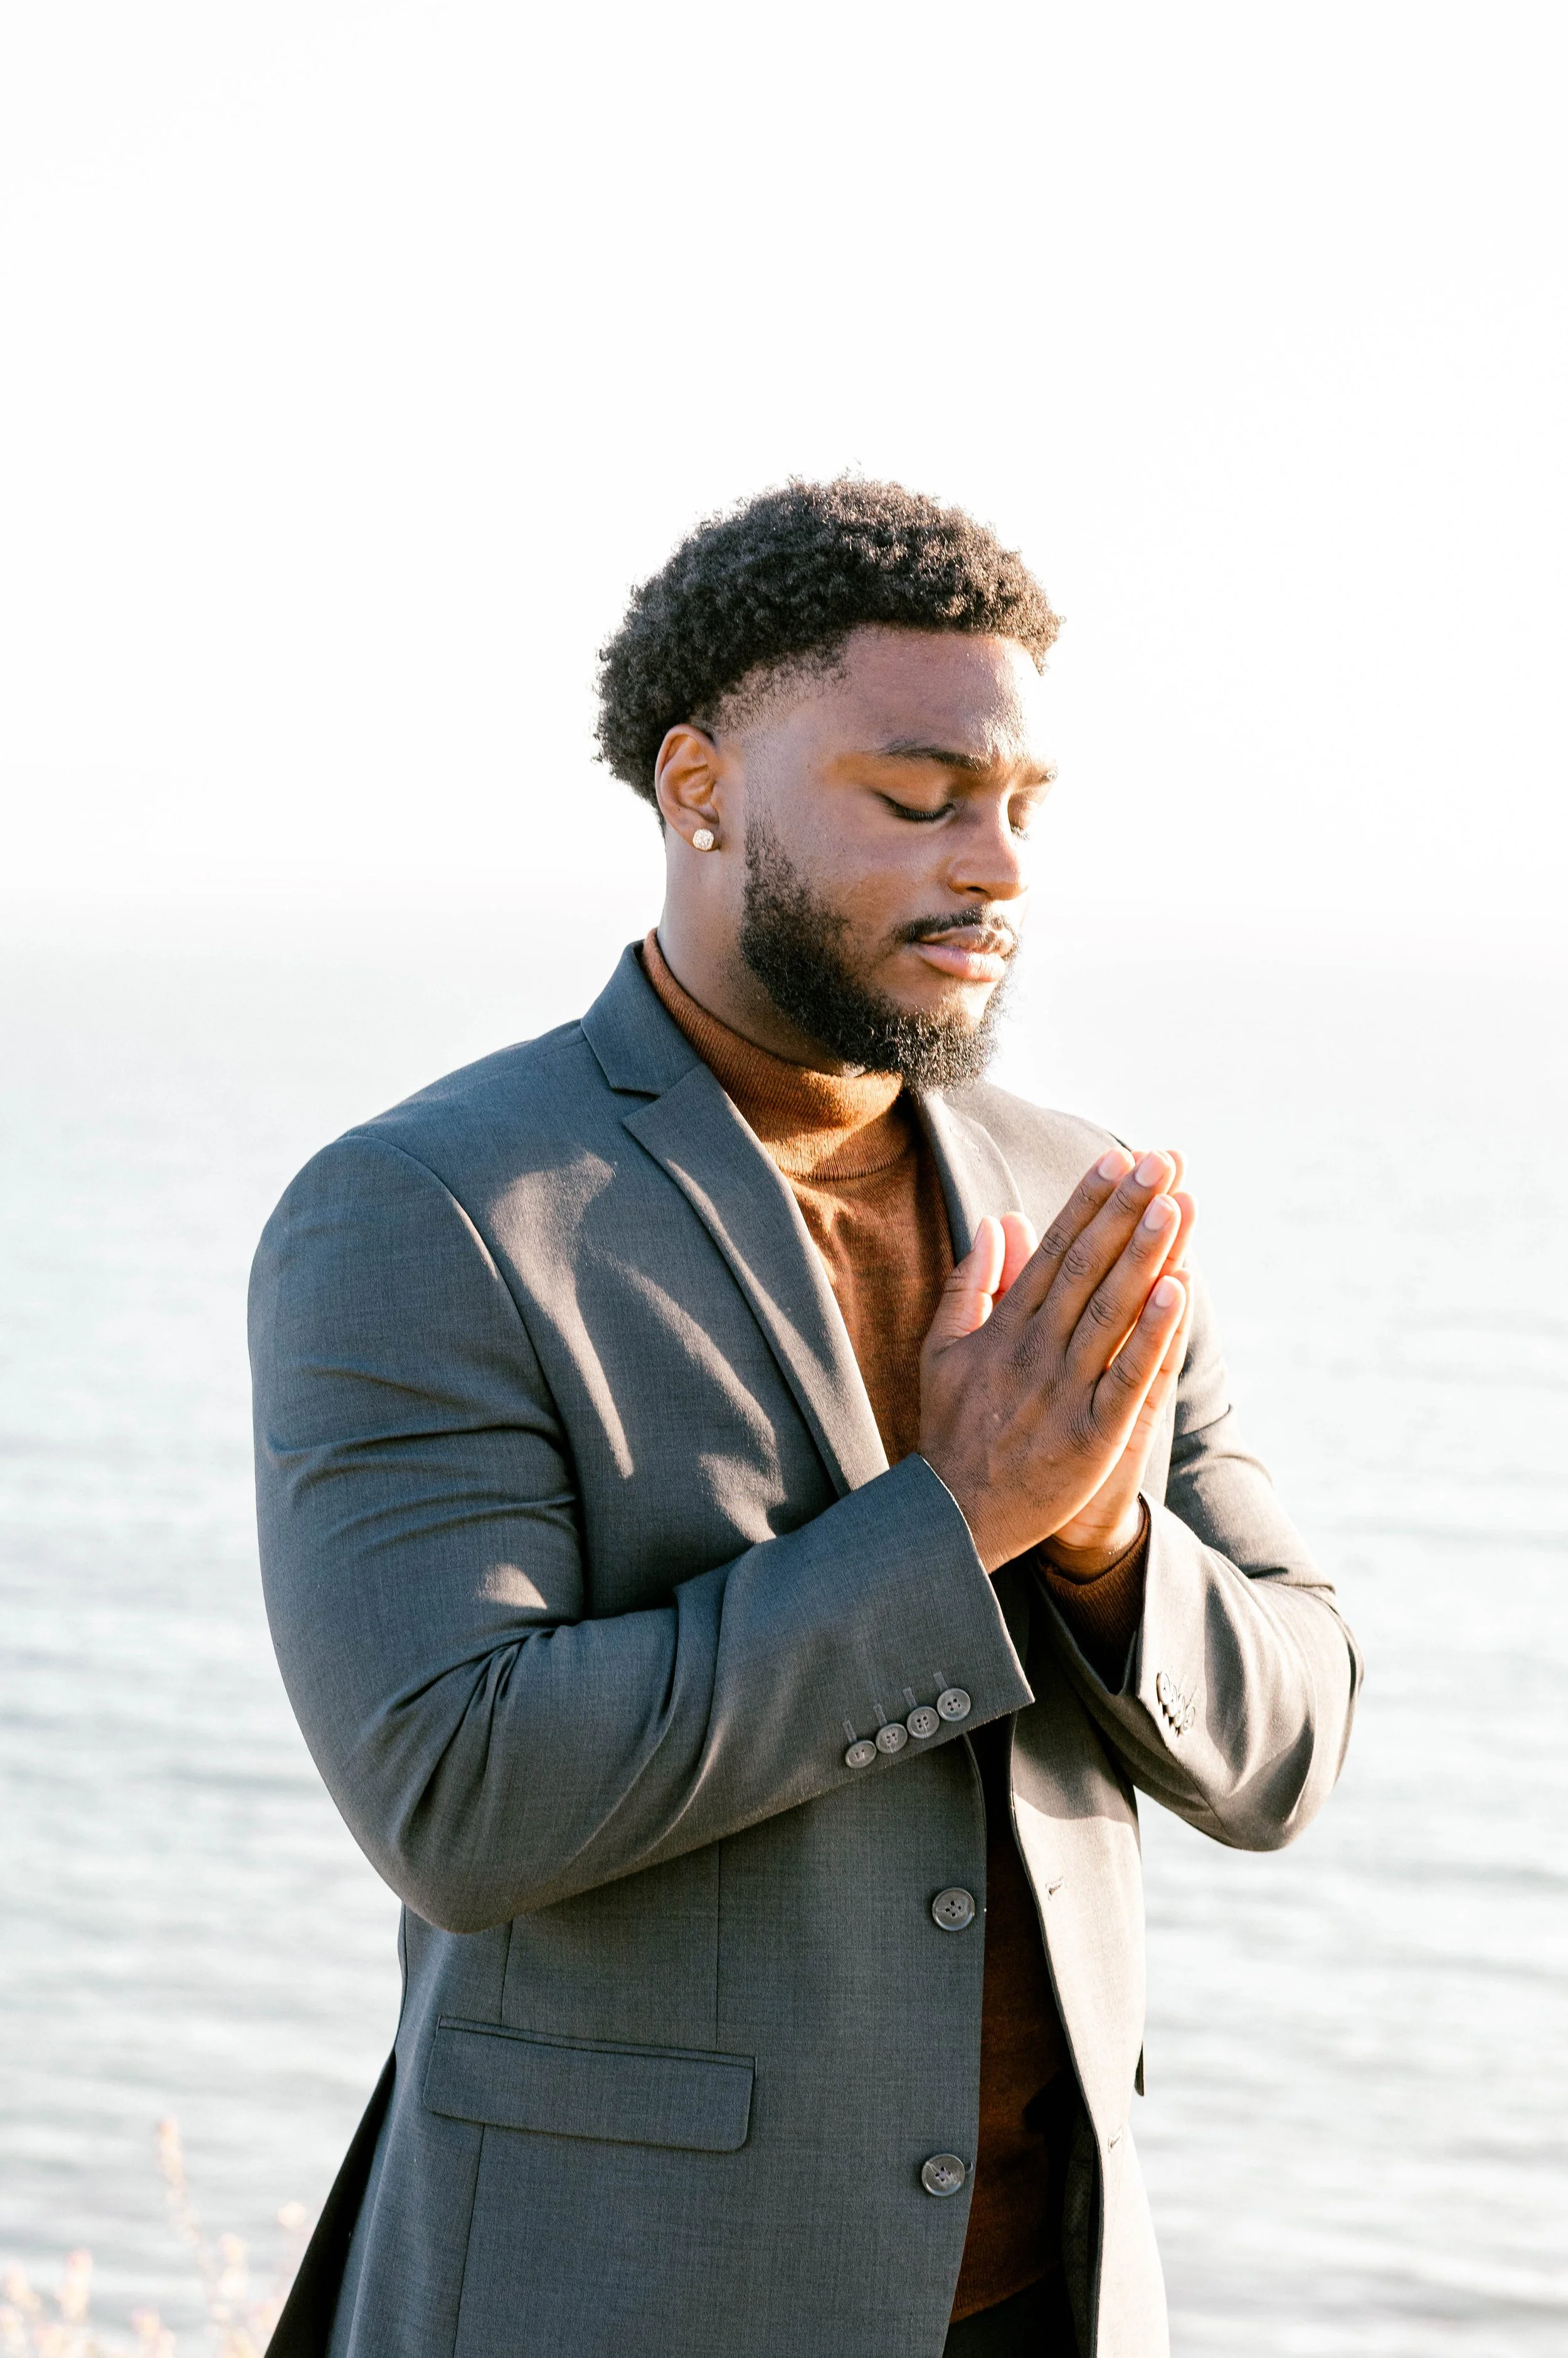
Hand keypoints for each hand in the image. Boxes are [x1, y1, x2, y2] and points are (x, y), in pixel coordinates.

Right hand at [918, 1147, 1196, 1573]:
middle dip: (1126, 1209)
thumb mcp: (944, 1349)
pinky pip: (1128, 1375)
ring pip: (1111, 1311)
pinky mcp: (1091, 1436)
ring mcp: (1064, 1392)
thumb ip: (973, 1283)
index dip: (1088, 1203)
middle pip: (1087, 1267)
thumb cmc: (953, 1431)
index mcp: (1004, 1328)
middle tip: (1162, 1160)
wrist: (953, 1520)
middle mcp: (1034, 1351)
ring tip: (1176, 1203)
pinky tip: (1178, 1290)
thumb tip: (998, 1221)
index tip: (1119, 1159)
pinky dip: (1153, 1333)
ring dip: (1145, 1253)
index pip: (1053, 1250)